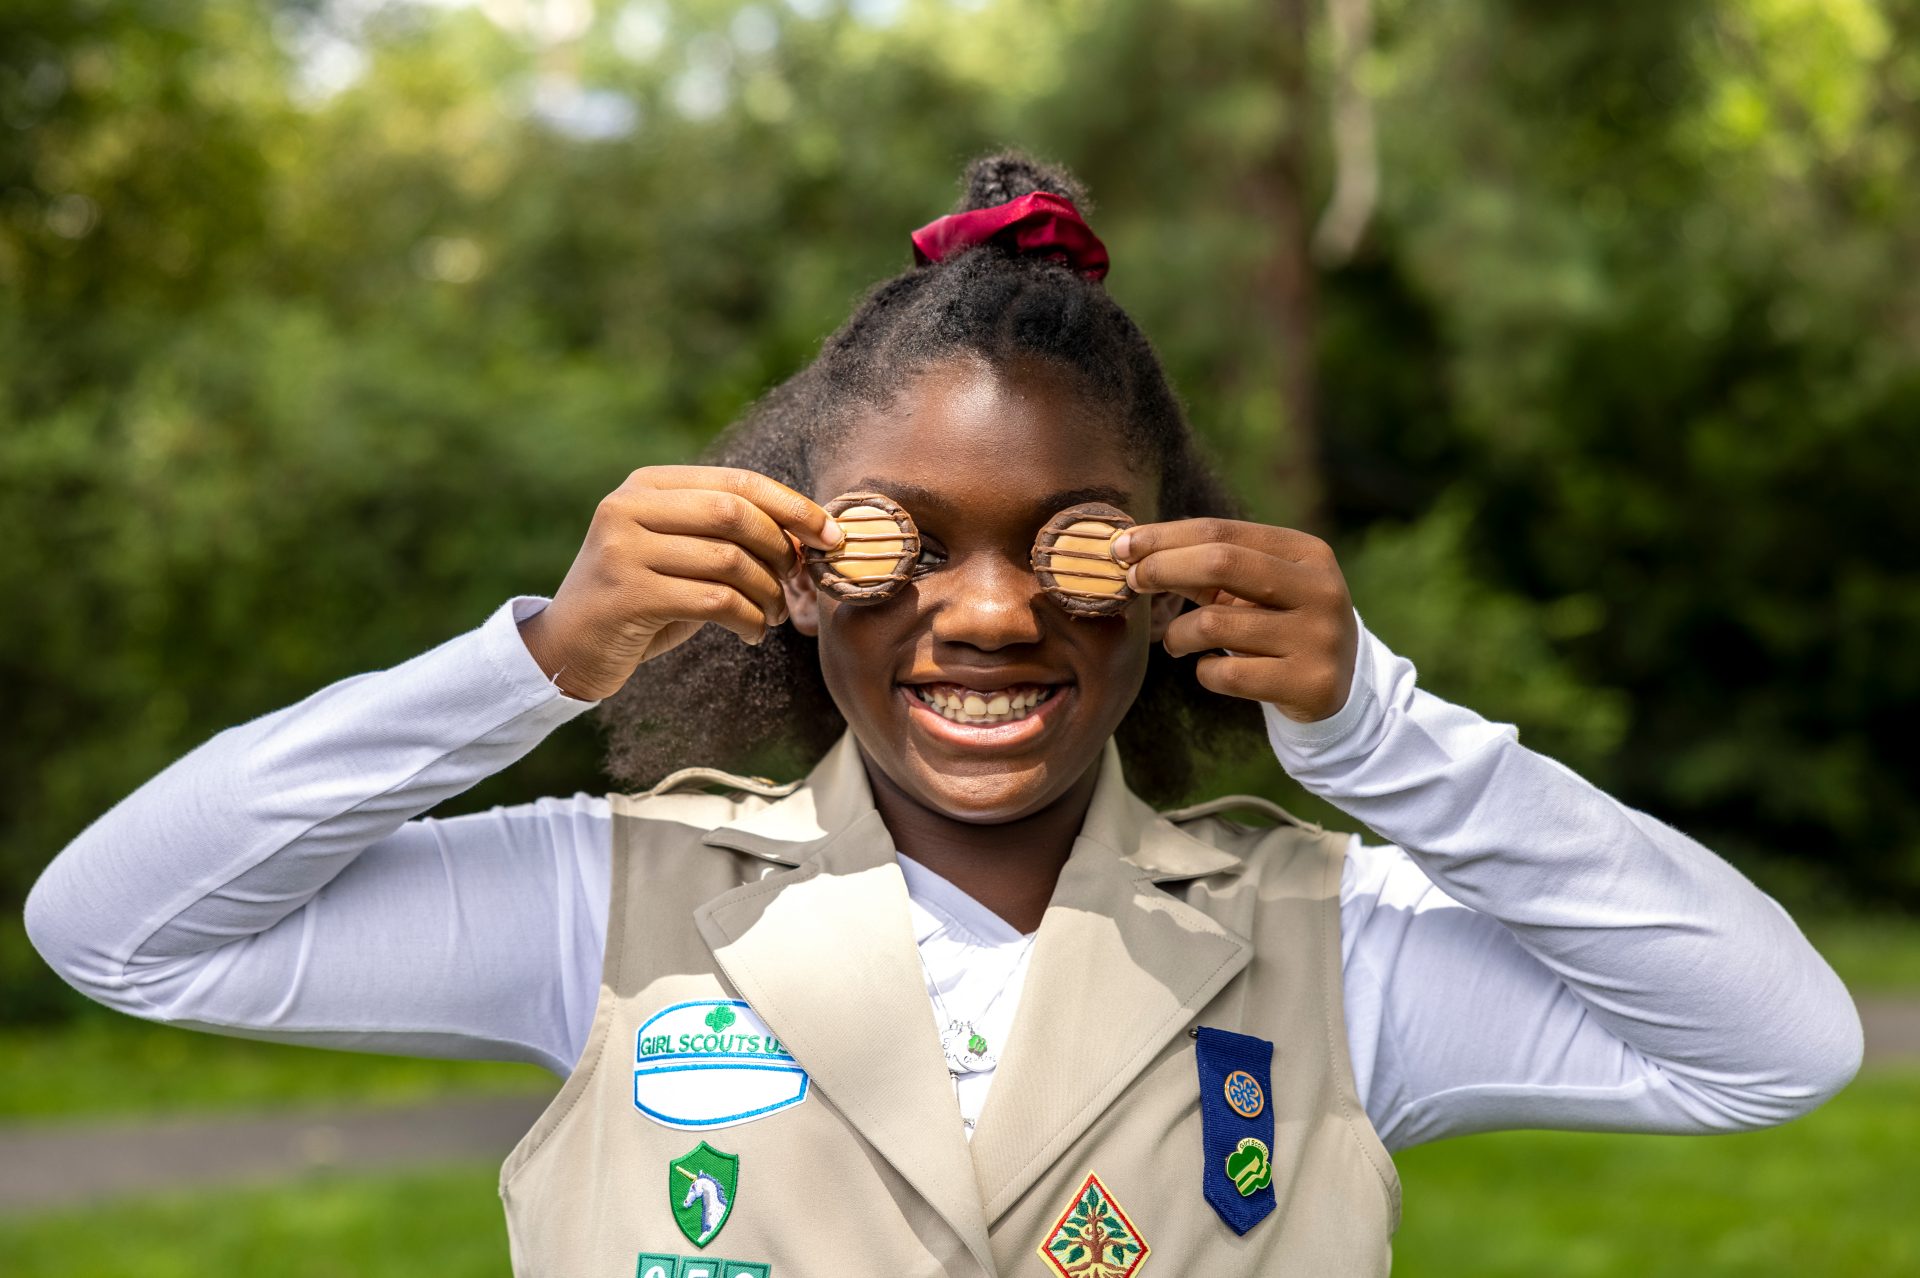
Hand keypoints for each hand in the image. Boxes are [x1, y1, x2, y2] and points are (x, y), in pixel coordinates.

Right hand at [518, 466, 841, 700]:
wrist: (568, 648)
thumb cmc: (641, 600)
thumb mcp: (678, 553)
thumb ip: (725, 533)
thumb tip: (808, 531)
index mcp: (646, 485)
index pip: (738, 482)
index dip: (794, 507)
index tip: (832, 536)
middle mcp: (629, 507)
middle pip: (735, 513)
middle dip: (780, 549)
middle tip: (796, 582)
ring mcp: (623, 549)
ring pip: (729, 560)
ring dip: (768, 593)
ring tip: (773, 615)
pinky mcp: (627, 594)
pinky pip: (715, 601)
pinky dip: (749, 619)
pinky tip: (752, 633)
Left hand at [1115, 519, 1358, 722]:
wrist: (1339, 684)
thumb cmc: (1279, 622)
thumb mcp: (1256, 586)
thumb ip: (1207, 565)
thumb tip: (1133, 548)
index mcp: (1307, 552)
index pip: (1221, 532)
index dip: (1164, 537)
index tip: (1122, 547)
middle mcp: (1321, 589)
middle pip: (1221, 563)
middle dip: (1162, 568)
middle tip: (1133, 582)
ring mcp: (1319, 638)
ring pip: (1214, 625)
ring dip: (1178, 635)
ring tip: (1176, 642)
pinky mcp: (1310, 684)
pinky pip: (1226, 675)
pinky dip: (1203, 671)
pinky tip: (1209, 668)